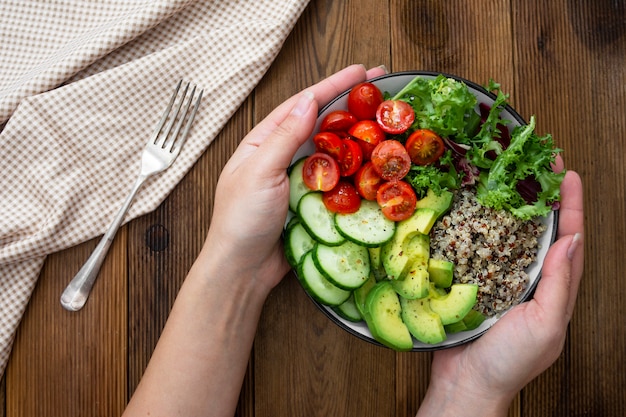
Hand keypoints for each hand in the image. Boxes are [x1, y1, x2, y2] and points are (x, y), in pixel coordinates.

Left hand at [199, 64, 386, 293]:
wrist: (243, 269)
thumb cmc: (241, 219)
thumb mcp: (260, 172)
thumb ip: (284, 137)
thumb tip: (308, 99)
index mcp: (264, 141)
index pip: (302, 105)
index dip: (333, 87)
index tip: (361, 72)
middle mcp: (284, 156)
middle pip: (322, 124)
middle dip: (352, 106)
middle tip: (383, 89)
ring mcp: (301, 180)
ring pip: (335, 151)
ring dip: (359, 136)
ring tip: (387, 122)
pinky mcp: (313, 203)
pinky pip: (340, 181)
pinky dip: (358, 171)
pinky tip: (376, 163)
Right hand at [417, 163, 583, 415]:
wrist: (465, 385)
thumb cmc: (509, 363)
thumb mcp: (545, 325)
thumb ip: (559, 284)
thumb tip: (572, 241)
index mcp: (554, 292)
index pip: (569, 240)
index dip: (570, 206)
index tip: (567, 175)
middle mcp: (530, 282)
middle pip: (542, 232)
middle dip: (543, 198)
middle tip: (537, 167)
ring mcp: (501, 282)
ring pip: (511, 237)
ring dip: (512, 207)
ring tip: (507, 180)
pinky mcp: (474, 284)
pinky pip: (480, 250)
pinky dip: (481, 228)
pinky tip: (471, 212)